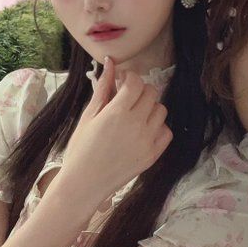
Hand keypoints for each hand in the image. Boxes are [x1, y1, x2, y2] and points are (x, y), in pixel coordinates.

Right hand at [58, 57, 172, 206]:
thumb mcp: (89, 115)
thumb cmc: (81, 148)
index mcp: (117, 113)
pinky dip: (158, 128)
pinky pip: (167, 131)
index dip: (129, 78)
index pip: (136, 82)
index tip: (121, 83)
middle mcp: (136, 125)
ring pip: (161, 110)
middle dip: (139, 91)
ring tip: (133, 116)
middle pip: (151, 92)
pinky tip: (142, 131)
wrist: (84, 184)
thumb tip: (110, 62)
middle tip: (126, 99)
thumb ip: (103, 87)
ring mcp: (147, 141)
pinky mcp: (153, 155)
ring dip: (149, 108)